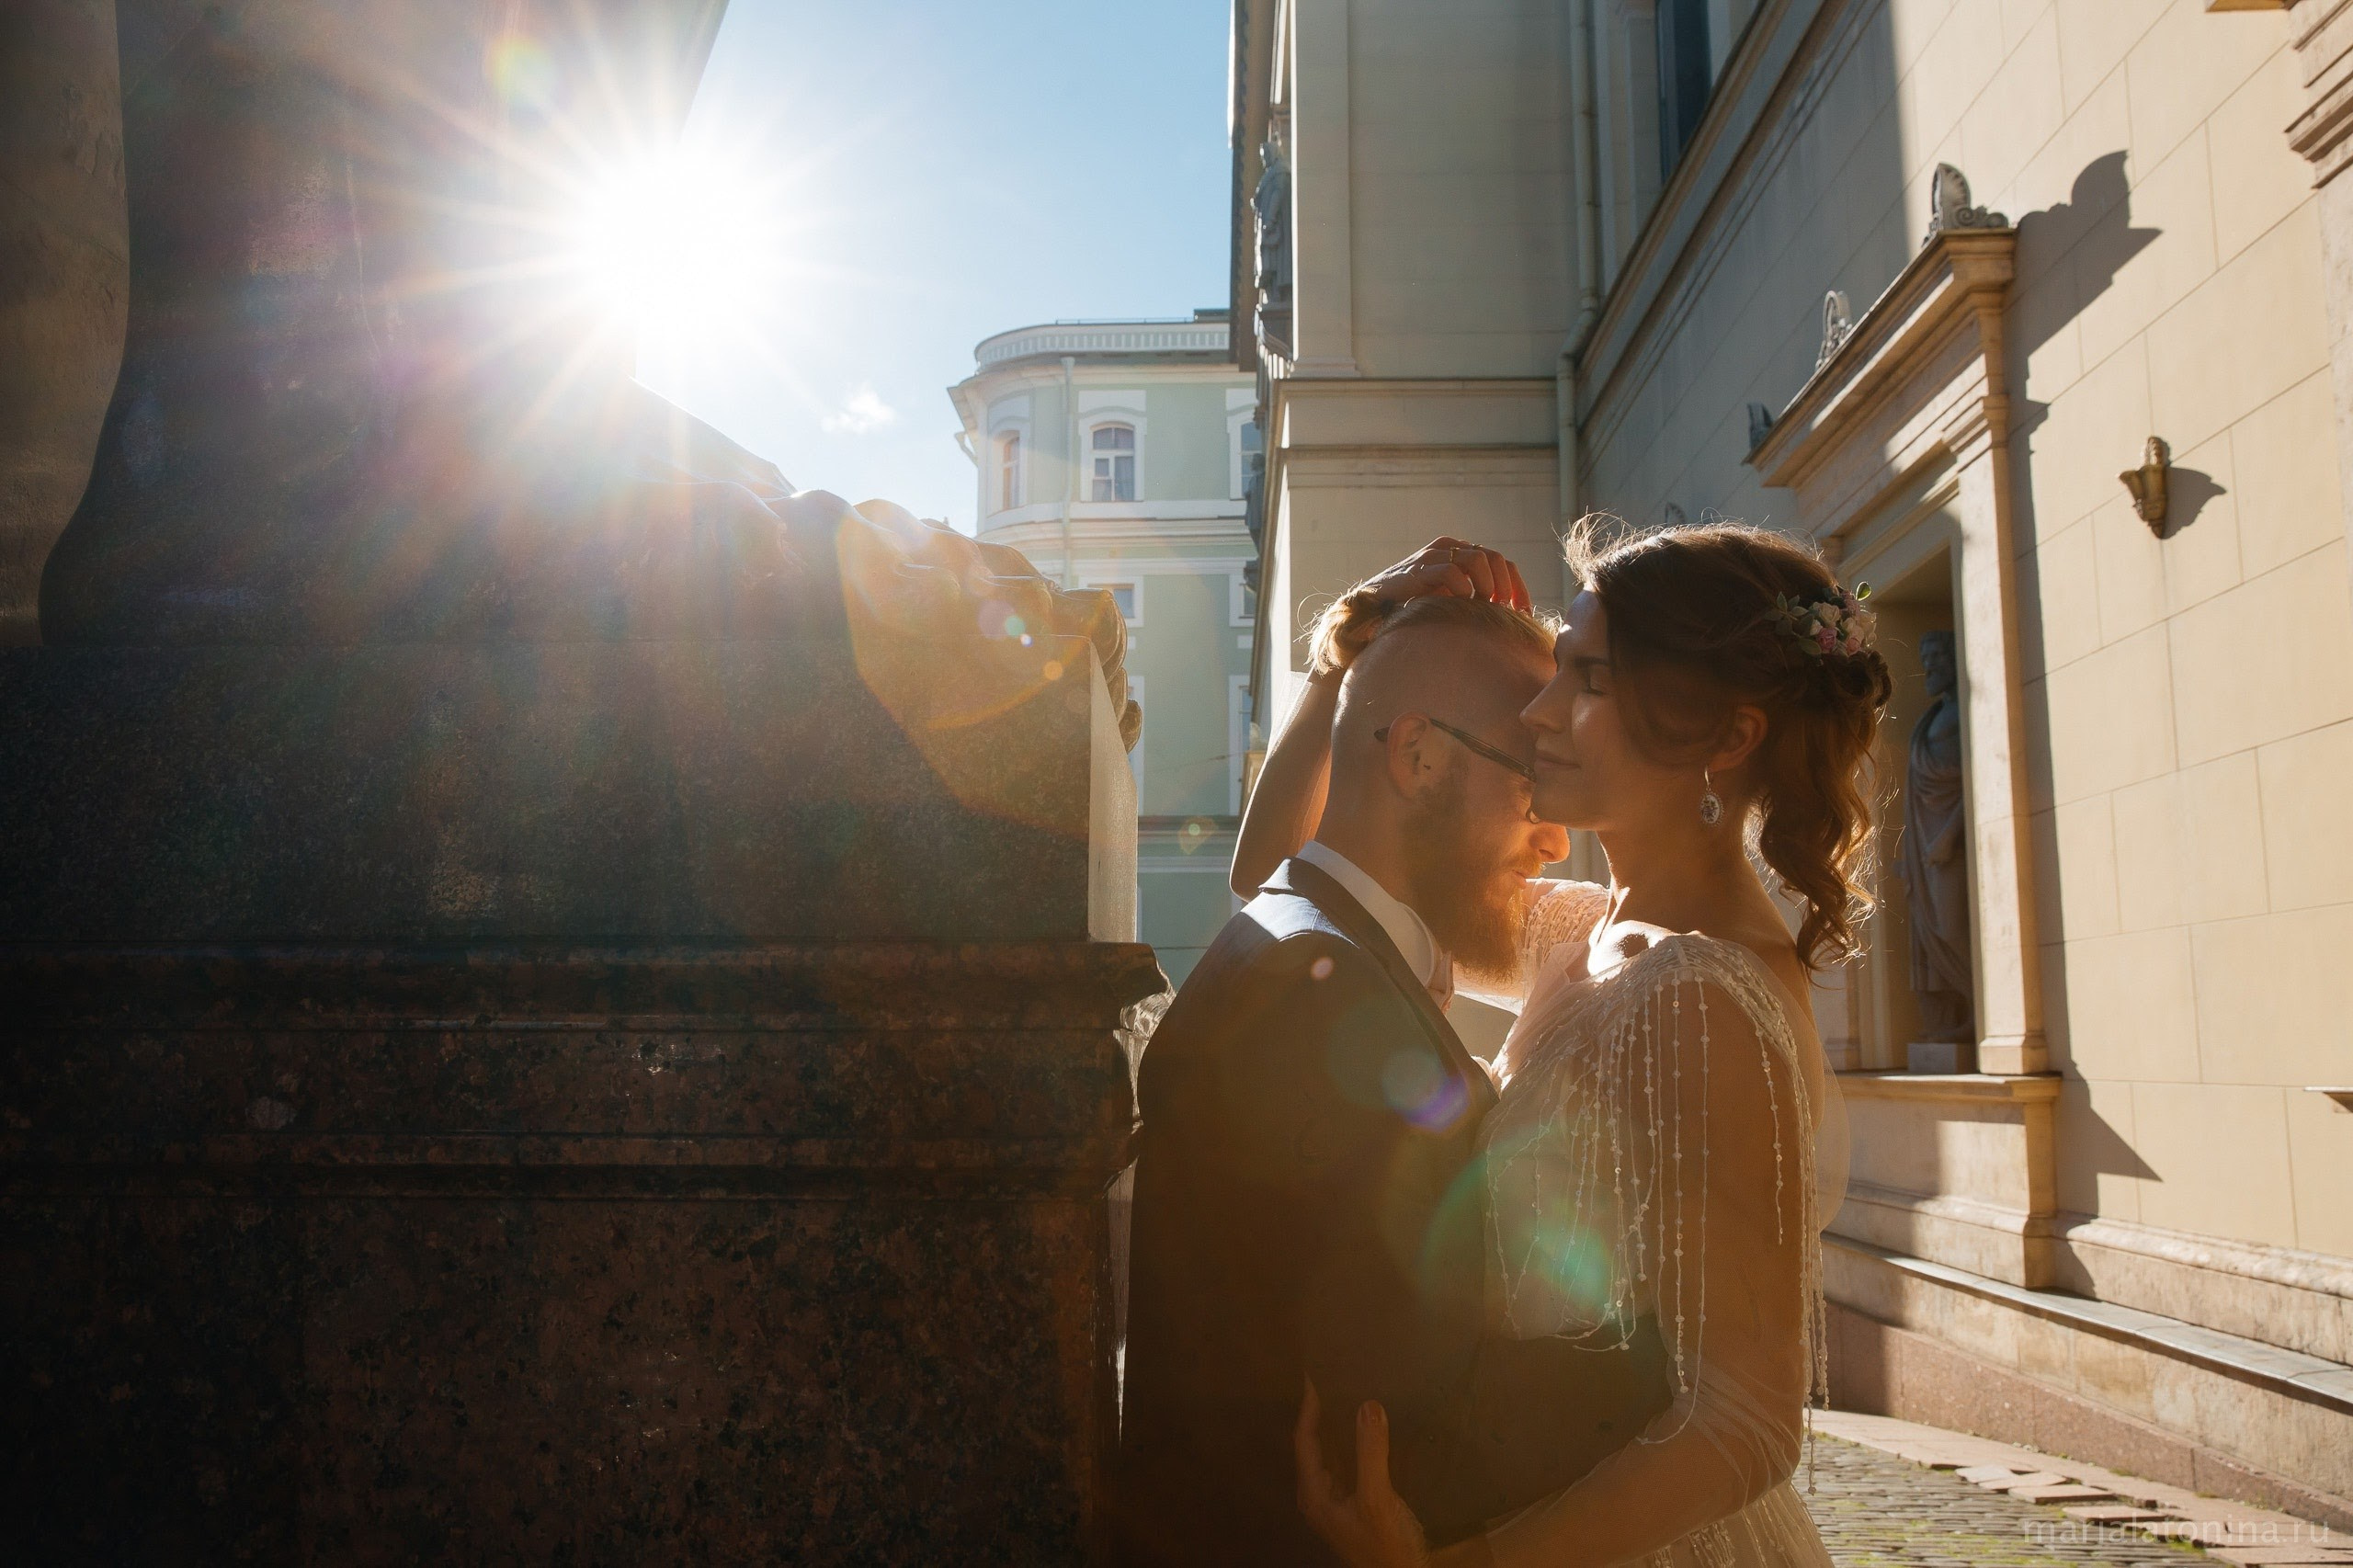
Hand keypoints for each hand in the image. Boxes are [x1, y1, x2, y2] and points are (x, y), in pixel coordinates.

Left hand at [1295, 1379, 1432, 1567]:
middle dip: (1320, 1412)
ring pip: (1331, 1453)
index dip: (1308, 1407)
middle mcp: (1319, 1494)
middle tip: (1331, 1377)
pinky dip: (1352, 1441)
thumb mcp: (1377, 1498)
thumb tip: (1367, 1405)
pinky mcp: (1354, 1502)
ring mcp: (1336, 1499)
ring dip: (1337, 1426)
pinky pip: (1347, 1463)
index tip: (1313, 1375)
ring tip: (1348, 1392)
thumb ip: (1371, 1453)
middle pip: (1313, 1444)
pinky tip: (1367, 1427)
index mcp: (1314, 1494)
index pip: (1303, 1440)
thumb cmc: (1384, 1544)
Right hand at [1315, 538, 1532, 673]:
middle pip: (1494, 557)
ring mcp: (1432, 556)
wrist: (1372, 611)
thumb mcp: (1451, 601)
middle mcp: (1448, 549)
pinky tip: (1463, 606)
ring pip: (1478, 558)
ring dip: (1487, 585)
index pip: (1500, 561)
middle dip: (1506, 585)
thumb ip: (1475, 598)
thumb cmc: (1414, 610)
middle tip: (1507, 612)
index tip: (1524, 613)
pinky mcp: (1418, 570)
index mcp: (1458, 553)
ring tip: (1485, 607)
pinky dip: (1464, 589)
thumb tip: (1511, 617)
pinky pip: (1452, 572)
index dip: (1517, 585)